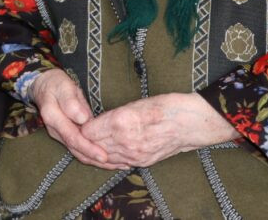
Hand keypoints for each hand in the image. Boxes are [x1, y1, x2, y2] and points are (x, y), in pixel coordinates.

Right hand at [29, 69, 117, 167]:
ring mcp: (59, 134)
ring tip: (116, 164)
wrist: (44, 86)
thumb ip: (72, 102)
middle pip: (75, 149)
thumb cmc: (57, 85)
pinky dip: (92, 154)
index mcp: (53, 117)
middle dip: (95, 159)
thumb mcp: (64, 87)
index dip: (88, 148)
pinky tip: (106, 158)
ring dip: (95, 160)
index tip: (104, 155)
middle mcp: (55, 130)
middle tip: (116, 164)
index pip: (72, 137)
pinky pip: (78, 148)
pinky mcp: (65, 136)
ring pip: (77, 152)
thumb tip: (83, 119)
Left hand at [80, 93, 236, 168]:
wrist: (190, 123)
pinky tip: (104, 154)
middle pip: (93, 146)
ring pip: (103, 158)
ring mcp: (134, 154)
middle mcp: (125, 141)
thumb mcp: (136, 103)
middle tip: (77, 134)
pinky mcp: (142, 161)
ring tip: (87, 145)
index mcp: (121, 121)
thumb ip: (114, 115)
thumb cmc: (165, 106)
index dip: (81, 127)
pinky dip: (108, 159)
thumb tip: (97, 123)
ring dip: (93, 152)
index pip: (88, 131)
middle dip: (83, 141)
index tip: (78, 121)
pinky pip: (118, 164)